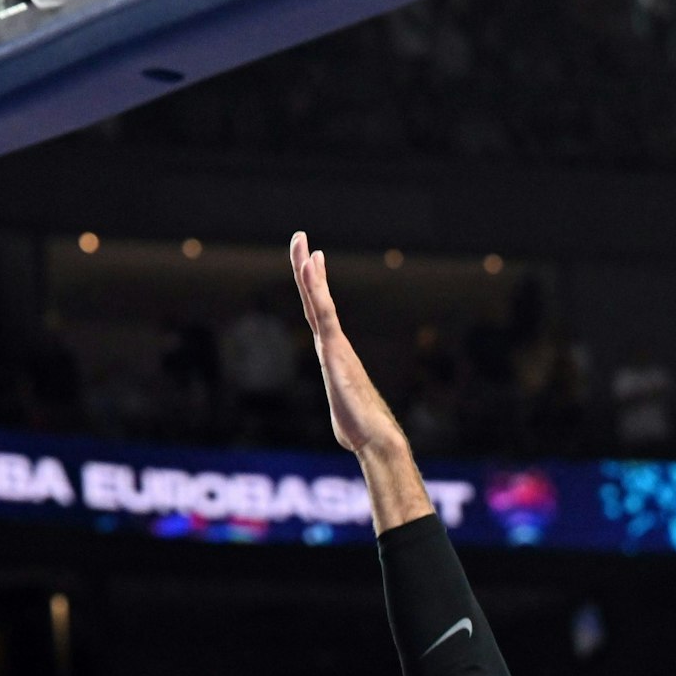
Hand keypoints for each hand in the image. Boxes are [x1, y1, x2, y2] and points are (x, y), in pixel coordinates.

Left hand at [289, 231, 408, 460]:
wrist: (373, 437)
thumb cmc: (361, 430)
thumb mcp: (345, 413)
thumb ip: (344, 407)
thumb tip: (349, 423)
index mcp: (332, 354)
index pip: (318, 314)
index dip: (315, 286)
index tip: (313, 261)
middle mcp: (332, 344)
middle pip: (315, 299)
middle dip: (307, 268)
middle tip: (302, 238)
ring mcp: (334, 345)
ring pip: (318, 300)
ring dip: (308, 270)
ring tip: (303, 243)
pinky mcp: (335, 350)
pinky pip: (324, 312)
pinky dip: (317, 288)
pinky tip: (311, 269)